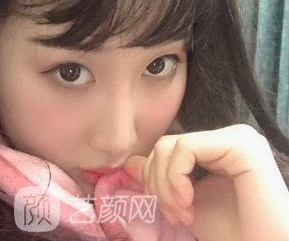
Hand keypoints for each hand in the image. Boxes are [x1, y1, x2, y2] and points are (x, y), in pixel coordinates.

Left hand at [123, 124, 288, 240]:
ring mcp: (235, 137)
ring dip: (166, 185)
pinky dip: (175, 178)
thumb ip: (161, 179)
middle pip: (165, 146)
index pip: (166, 148)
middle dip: (158, 184)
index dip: (154, 178)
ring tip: (184, 213)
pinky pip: (185, 149)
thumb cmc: (231, 231)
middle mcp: (226, 137)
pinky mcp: (240, 144)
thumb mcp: (185, 202)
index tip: (169, 212)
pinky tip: (188, 202)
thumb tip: (129, 162)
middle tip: (176, 215)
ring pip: (170, 145)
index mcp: (216, 148)